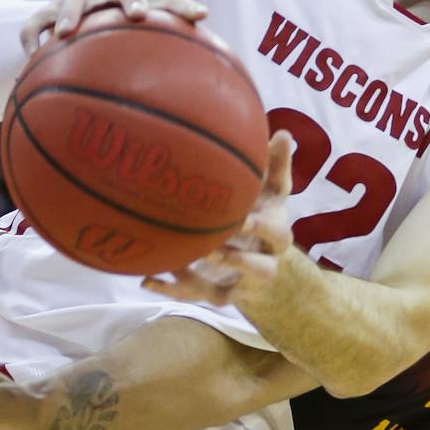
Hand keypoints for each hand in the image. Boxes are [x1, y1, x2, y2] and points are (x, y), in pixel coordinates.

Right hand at [19, 0, 205, 53]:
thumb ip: (172, 52)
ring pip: (71, 0)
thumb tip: (214, 81)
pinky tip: (32, 56)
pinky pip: (34, 22)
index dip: (182, 5)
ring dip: (70, 14)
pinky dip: (32, 36)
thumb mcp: (144, 40)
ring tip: (66, 34)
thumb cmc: (121, 33)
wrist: (79, 11)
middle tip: (136, 15)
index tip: (200, 16)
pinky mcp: (48, 12)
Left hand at [143, 131, 294, 305]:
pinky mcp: (222, 296)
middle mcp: (266, 262)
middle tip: (211, 247)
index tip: (244, 219)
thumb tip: (283, 132)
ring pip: (227, 290)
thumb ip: (276, 165)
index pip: (277, 233)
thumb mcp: (272, 191)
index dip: (262, 228)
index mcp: (277, 234)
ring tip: (179, 263)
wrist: (263, 261)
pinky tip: (146, 280)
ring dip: (203, 278)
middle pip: (260, 268)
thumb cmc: (263, 213)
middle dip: (236, 259)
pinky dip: (173, 290)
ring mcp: (243, 284)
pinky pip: (198, 296)